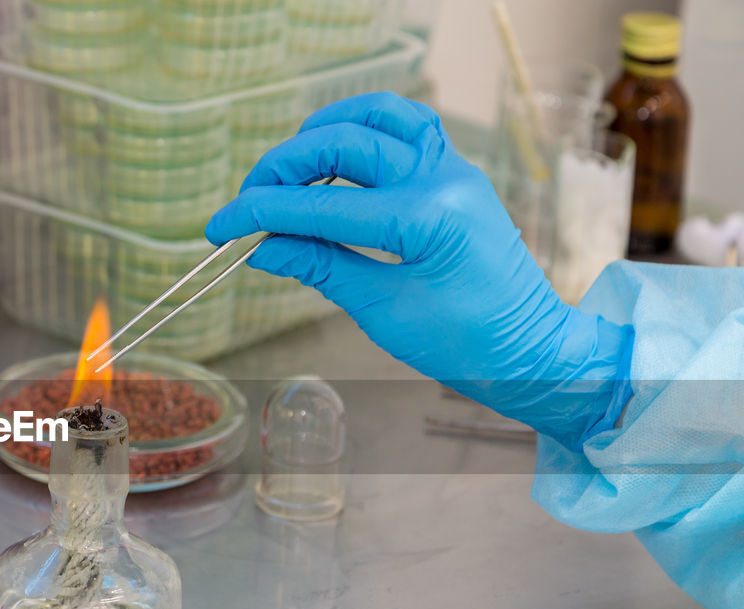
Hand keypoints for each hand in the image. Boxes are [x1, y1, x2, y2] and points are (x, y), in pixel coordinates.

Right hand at [206, 92, 632, 449]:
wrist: (532, 349)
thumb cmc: (466, 343)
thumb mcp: (381, 310)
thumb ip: (320, 266)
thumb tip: (260, 247)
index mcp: (428, 218)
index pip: (322, 205)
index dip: (261, 213)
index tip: (219, 228)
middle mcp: (444, 177)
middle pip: (343, 145)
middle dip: (282, 169)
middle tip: (245, 204)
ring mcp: (453, 168)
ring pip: (377, 118)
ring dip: (323, 132)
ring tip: (285, 169)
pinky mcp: (454, 172)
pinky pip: (406, 127)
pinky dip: (363, 127)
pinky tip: (332, 151)